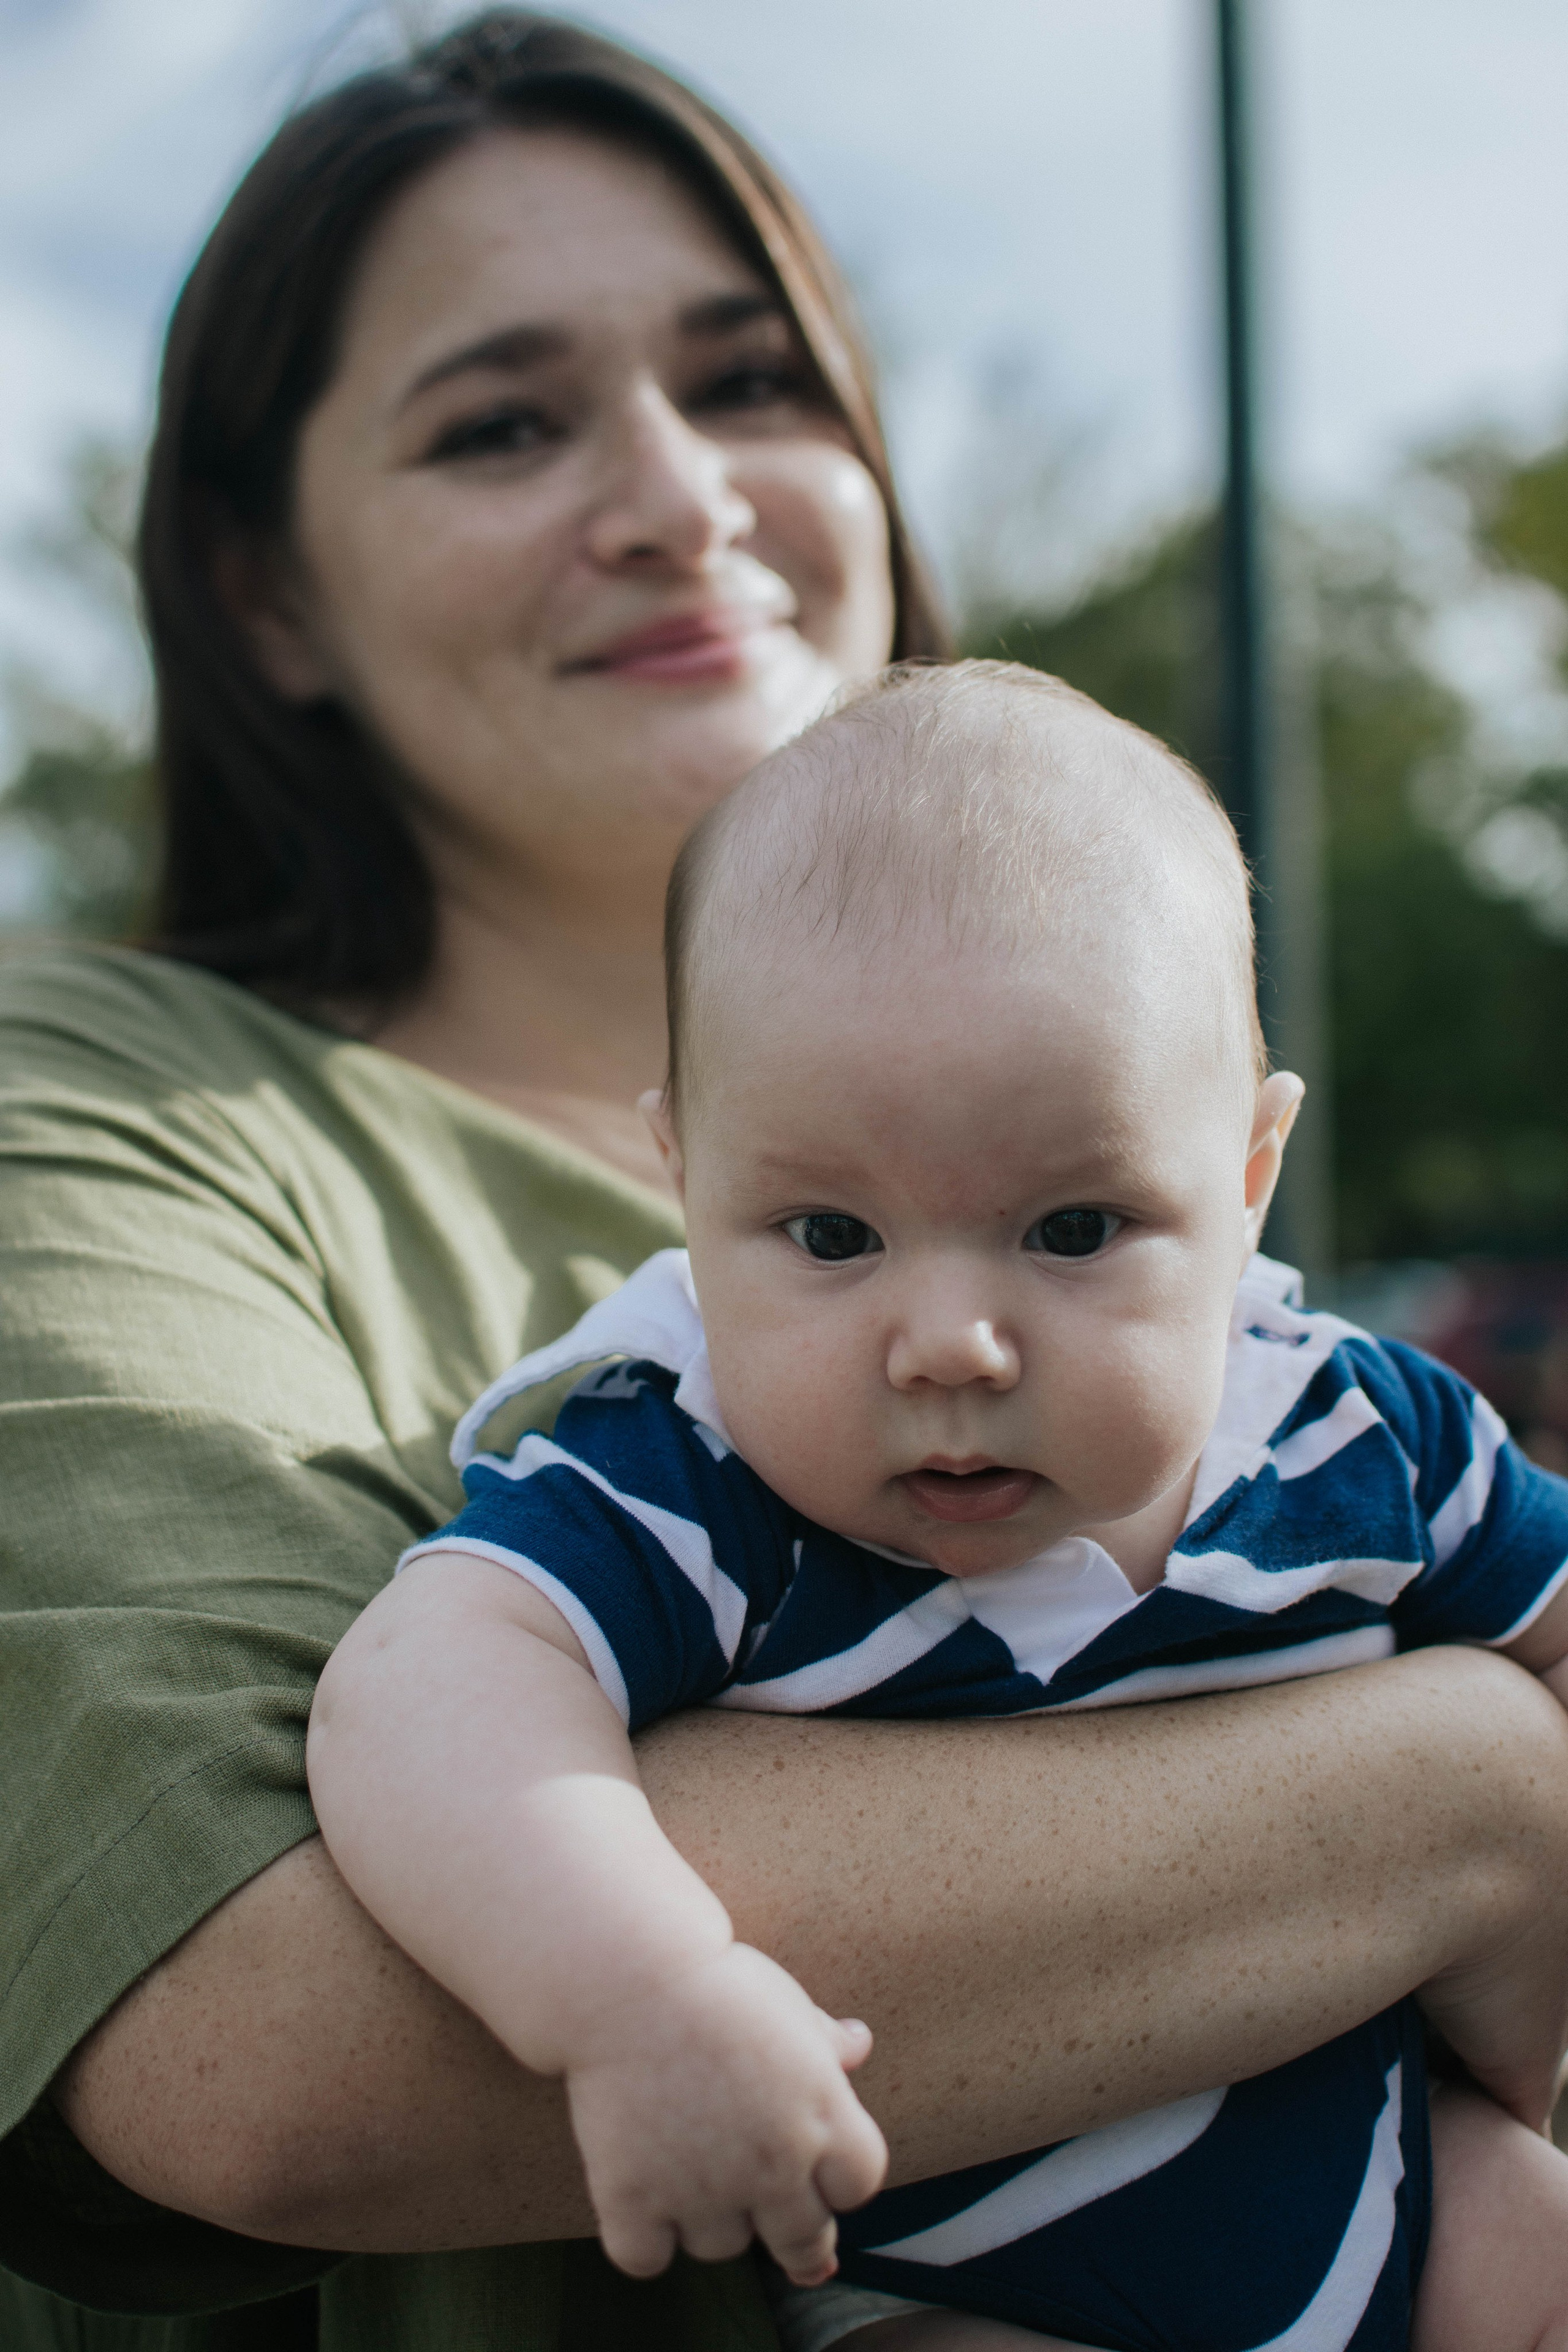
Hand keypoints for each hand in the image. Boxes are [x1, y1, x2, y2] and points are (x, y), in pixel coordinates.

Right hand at [564, 1940, 887, 2283]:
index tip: (822, 2171)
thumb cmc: (716, 1979)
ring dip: (714, 2221)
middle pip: (805, 2241)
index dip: (841, 2179)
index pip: (860, 2183)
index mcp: (822, 2115)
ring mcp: (702, 2189)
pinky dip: (644, 2240)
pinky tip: (641, 2208)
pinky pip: (646, 2257)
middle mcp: (772, 2165)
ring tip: (696, 2177)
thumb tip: (859, 2045)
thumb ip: (828, 2041)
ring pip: (723, 2246)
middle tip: (785, 2230)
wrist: (633, 1973)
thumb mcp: (787, 2003)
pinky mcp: (633, 2197)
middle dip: (800, 2240)